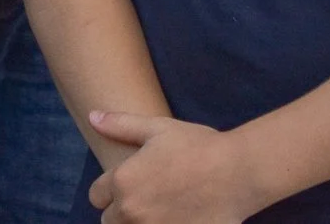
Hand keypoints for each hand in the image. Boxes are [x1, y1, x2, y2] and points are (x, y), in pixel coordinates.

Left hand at [85, 111, 266, 223]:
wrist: (237, 172)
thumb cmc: (198, 145)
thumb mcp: (158, 128)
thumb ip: (120, 125)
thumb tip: (92, 116)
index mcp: (122, 181)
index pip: (96, 195)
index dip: (111, 189)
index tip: (131, 182)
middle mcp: (131, 211)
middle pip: (109, 220)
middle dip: (122, 210)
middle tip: (148, 196)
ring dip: (138, 222)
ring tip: (161, 209)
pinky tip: (176, 217)